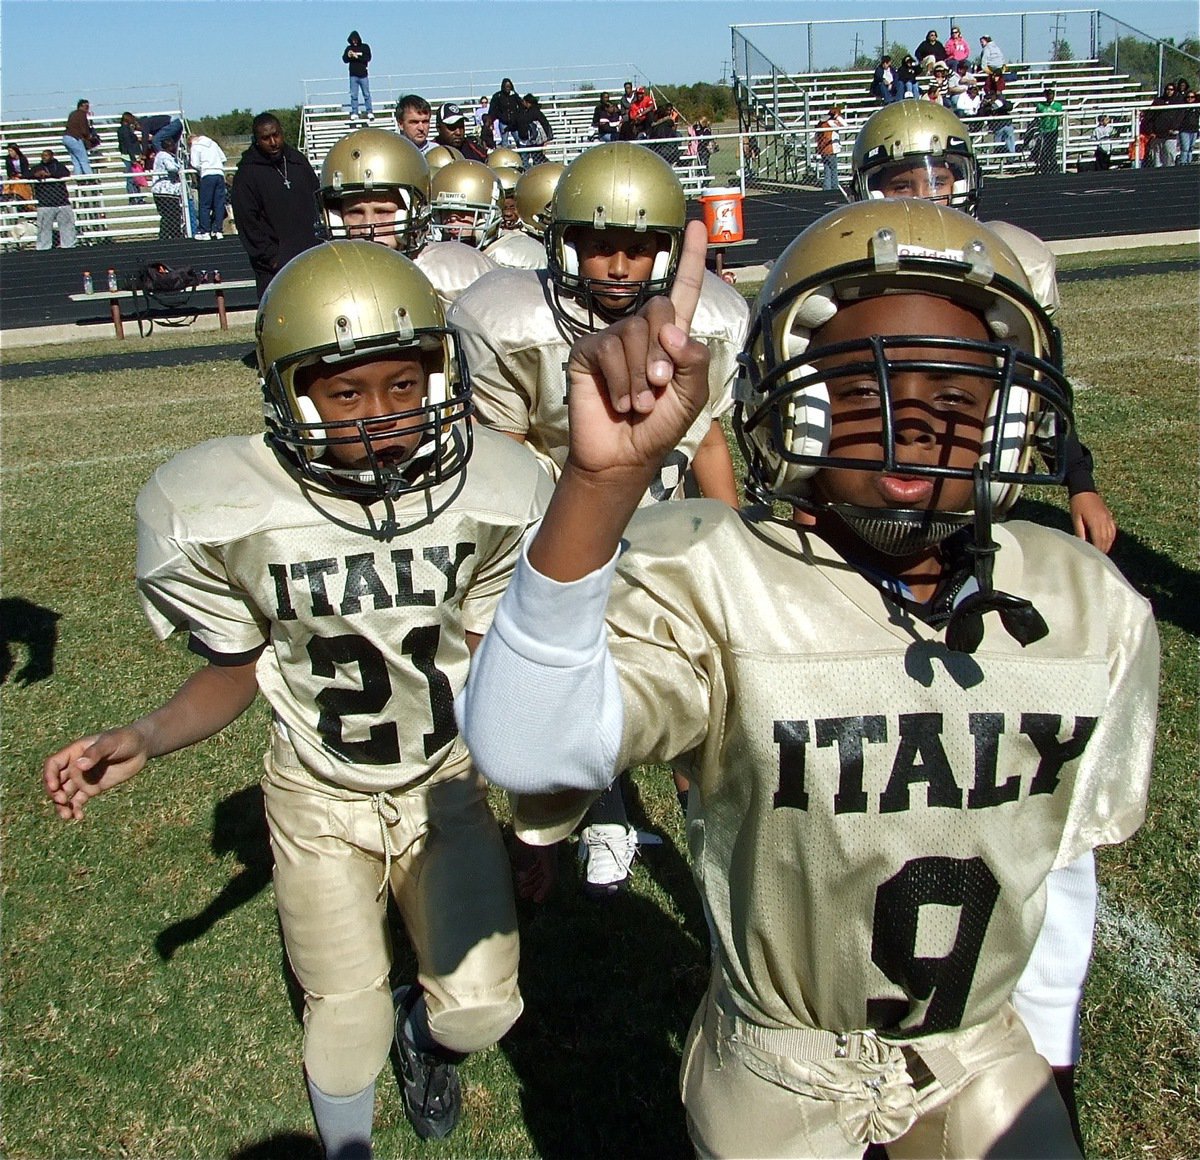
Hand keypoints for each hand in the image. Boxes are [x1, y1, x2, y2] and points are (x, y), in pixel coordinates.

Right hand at [43, 727, 149, 819]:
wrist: (140, 748)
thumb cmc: (125, 739)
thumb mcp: (111, 743)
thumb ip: (95, 753)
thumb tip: (79, 765)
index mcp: (74, 752)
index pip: (53, 764)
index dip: (49, 776)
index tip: (54, 787)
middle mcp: (75, 766)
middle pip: (56, 782)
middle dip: (55, 793)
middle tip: (63, 802)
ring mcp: (83, 778)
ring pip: (65, 794)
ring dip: (62, 806)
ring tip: (68, 816)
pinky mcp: (93, 788)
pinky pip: (78, 800)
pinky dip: (76, 809)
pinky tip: (79, 816)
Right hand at [563, 218, 709, 482]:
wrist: (623, 456)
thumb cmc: (659, 427)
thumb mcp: (691, 397)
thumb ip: (694, 361)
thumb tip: (672, 329)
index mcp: (671, 339)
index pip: (682, 291)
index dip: (690, 259)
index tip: (698, 224)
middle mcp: (641, 332)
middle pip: (657, 309)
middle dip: (662, 355)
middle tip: (658, 388)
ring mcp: (612, 339)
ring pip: (633, 333)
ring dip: (639, 377)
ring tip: (637, 404)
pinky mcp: (588, 352)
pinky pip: (608, 350)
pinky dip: (619, 381)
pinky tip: (619, 401)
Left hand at [1069, 491, 1116, 552]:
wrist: (1084, 489)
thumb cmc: (1077, 504)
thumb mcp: (1076, 518)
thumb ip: (1080, 532)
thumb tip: (1081, 545)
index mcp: (1096, 522)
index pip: (1099, 540)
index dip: (1097, 550)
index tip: (1094, 558)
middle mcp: (1105, 521)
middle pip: (1106, 539)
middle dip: (1103, 549)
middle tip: (1099, 559)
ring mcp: (1108, 518)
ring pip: (1111, 535)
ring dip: (1108, 545)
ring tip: (1103, 553)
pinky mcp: (1109, 516)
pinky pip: (1113, 530)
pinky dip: (1111, 537)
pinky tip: (1108, 542)